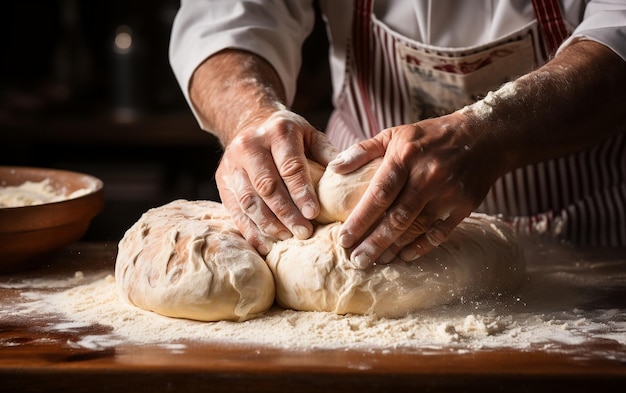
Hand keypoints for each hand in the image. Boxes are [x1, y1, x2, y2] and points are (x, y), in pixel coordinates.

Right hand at [216, 107, 337, 254]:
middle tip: (304, 232)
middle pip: (267, 186)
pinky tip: (264, 244)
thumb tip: (345, 174)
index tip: (313, 213)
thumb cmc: (288, 135)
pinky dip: (249, 230)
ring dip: (268, 224)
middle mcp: (250, 146)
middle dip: (286, 213)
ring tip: (285, 238)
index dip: (301, 192)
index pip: (290, 166)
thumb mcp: (310, 134)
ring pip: (249, 200)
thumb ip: (327, 154)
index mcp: (277, 132)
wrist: (249, 122)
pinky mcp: (222, 181)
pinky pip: (235, 209)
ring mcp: (232, 164)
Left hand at [330, 111, 500, 268]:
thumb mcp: (395, 134)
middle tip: (356, 261)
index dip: (360, 220)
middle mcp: (427, 176)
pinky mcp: (465, 205)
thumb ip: (362, 150)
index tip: (343, 239)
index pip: (378, 194)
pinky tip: (405, 256)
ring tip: (377, 262)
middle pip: (397, 218)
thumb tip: (333, 168)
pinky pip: (440, 232)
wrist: (483, 135)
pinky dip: (422, 247)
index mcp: (405, 157)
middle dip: (374, 243)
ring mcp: (448, 192)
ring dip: (395, 248)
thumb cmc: (429, 136)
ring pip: (417, 228)